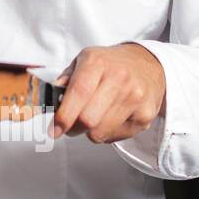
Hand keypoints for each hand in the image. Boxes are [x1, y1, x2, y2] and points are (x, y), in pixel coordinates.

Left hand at [50, 43, 165, 142]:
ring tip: (95, 118)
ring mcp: (135, 97)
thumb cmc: (111, 65)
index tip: (54, 130)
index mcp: (98, 62)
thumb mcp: (85, 61)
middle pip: (88, 120)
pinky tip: (112, 118)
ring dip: (90, 132)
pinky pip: (115, 137)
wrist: (149, 65)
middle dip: (73, 128)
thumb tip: (49, 101)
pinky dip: (107, 133)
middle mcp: (119, 78)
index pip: (79, 93)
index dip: (64, 116)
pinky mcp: (146, 115)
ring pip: (100, 132)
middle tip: (71, 126)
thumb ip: (65, 80)